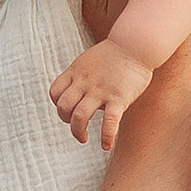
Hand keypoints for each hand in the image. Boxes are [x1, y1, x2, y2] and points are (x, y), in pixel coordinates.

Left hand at [49, 37, 153, 151]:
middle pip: (63, 107)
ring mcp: (101, 90)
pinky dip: (106, 136)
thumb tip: (79, 96)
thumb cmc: (114, 54)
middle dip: (66, 121)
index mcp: (76, 72)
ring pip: (79, 116)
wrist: (135, 44)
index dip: (57, 104)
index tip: (68, 109)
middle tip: (76, 128)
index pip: (54, 92)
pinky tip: (106, 145)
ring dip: (77, 132)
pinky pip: (109, 121)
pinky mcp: (118, 98)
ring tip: (83, 138)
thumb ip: (80, 77)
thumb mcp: (88, 60)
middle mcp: (85, 82)